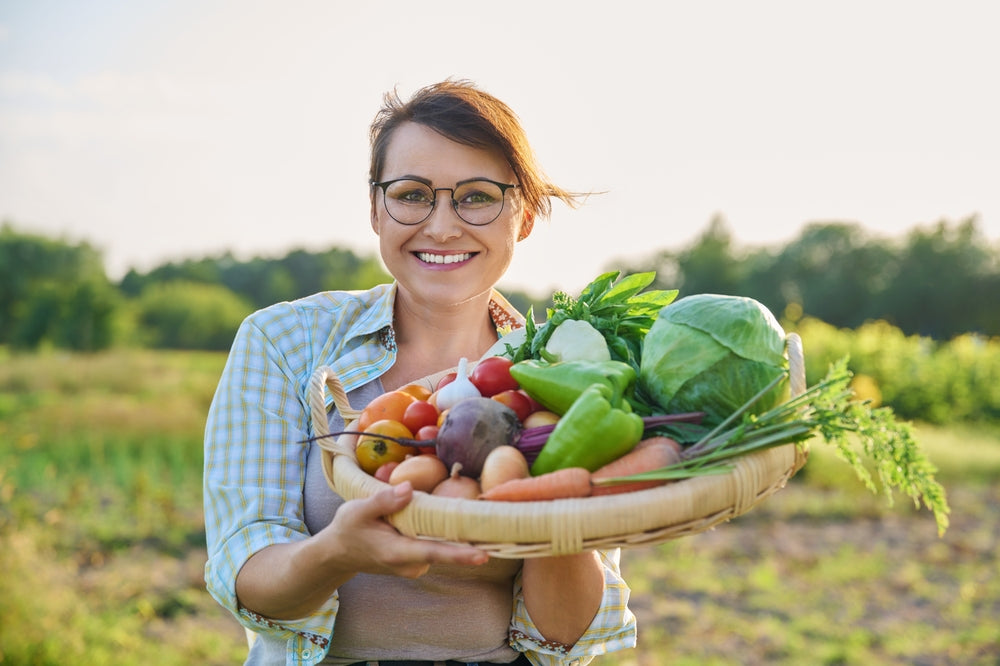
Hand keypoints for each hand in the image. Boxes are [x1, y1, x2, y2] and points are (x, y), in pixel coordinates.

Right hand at [320, 481, 488, 577]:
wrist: (338, 554)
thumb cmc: (347, 530)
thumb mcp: (357, 511)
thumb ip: (383, 501)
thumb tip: (409, 489)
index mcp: (397, 553)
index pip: (433, 552)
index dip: (459, 554)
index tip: (483, 555)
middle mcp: (411, 564)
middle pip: (444, 548)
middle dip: (467, 535)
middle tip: (494, 519)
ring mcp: (415, 565)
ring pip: (440, 543)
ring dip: (451, 529)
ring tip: (463, 510)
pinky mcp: (417, 561)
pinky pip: (434, 543)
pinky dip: (440, 531)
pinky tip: (441, 516)